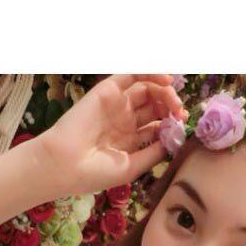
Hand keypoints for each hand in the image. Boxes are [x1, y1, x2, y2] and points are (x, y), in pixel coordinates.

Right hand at [38, 74, 186, 196]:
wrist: (64, 165)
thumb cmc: (93, 173)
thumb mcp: (130, 168)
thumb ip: (153, 153)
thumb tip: (174, 139)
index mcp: (127, 140)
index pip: (156, 125)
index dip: (171, 123)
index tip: (181, 126)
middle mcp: (122, 120)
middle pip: (154, 106)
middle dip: (170, 106)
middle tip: (179, 112)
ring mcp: (115, 105)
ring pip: (146, 89)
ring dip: (164, 91)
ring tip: (173, 101)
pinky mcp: (107, 91)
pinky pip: (132, 75)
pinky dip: (150, 73)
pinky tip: (166, 80)